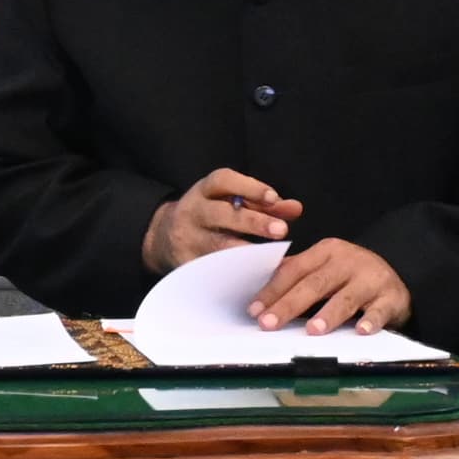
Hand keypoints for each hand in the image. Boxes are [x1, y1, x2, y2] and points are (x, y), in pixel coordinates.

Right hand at [145, 167, 299, 274]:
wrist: (162, 237)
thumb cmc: (210, 215)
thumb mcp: (229, 202)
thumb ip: (264, 204)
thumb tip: (295, 208)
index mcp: (204, 191)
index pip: (223, 180)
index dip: (249, 187)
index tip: (273, 198)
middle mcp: (192, 211)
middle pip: (221, 214)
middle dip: (253, 221)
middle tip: (282, 230)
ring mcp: (187, 239)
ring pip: (216, 245)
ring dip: (247, 251)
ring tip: (272, 258)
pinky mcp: (186, 265)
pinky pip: (212, 270)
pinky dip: (235, 274)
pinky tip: (257, 278)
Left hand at [248, 239, 412, 336]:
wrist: (399, 273)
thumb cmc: (350, 276)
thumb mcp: (324, 267)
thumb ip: (296, 276)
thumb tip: (258, 296)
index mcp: (326, 252)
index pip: (294, 270)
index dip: (272, 290)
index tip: (254, 310)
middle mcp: (347, 262)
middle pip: (314, 284)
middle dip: (289, 304)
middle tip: (268, 324)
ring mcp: (371, 279)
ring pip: (346, 298)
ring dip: (328, 314)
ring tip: (312, 331)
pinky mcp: (391, 297)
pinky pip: (380, 311)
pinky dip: (371, 321)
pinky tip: (361, 332)